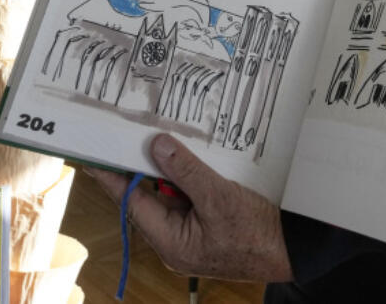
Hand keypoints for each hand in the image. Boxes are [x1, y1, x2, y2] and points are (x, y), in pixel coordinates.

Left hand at [87, 134, 293, 281]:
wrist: (294, 249)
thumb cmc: (256, 234)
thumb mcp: (219, 197)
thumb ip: (185, 171)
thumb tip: (156, 145)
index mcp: (170, 242)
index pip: (131, 202)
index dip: (112, 177)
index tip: (92, 156)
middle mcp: (175, 240)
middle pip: (148, 198)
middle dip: (140, 167)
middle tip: (126, 136)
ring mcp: (192, 234)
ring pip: (169, 195)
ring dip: (167, 170)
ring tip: (158, 139)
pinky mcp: (208, 225)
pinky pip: (188, 197)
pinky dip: (186, 177)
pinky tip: (188, 156)